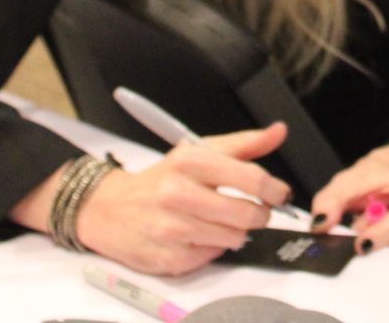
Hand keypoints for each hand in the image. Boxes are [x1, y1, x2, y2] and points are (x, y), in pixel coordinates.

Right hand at [69, 124, 292, 276]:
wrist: (108, 209)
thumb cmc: (160, 180)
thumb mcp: (197, 152)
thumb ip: (243, 144)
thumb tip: (278, 132)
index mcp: (190, 162)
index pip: (250, 178)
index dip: (275, 190)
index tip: (280, 194)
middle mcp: (178, 194)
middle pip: (246, 213)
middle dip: (259, 214)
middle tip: (254, 210)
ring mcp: (171, 229)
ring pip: (234, 238)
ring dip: (237, 232)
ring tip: (222, 220)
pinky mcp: (166, 257)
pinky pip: (212, 256)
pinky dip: (214, 247)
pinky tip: (201, 235)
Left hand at [309, 139, 388, 259]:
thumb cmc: (373, 180)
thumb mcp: (347, 182)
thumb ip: (329, 201)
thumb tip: (321, 224)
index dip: (384, 234)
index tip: (360, 246)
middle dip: (375, 243)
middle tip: (356, 230)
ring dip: (380, 251)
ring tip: (370, 229)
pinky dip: (386, 259)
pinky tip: (381, 241)